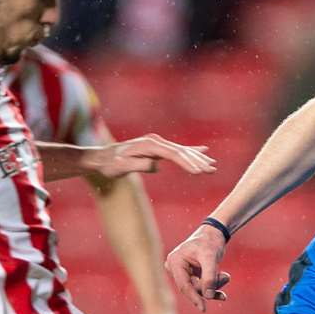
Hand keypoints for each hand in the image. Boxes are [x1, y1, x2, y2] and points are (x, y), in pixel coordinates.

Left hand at [88, 135, 215, 178]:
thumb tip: (155, 165)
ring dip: (198, 157)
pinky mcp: (157, 148)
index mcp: (149, 145)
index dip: (187, 162)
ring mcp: (156, 143)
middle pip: (181, 151)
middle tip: (212, 170)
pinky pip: (177, 150)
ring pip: (181, 150)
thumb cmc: (110, 165)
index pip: (173, 154)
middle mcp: (155, 141)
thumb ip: (138, 165)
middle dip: (198, 161)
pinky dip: (191, 151)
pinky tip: (204, 150)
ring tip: (213, 165)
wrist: (101, 158)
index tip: (199, 171)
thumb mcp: (121, 167)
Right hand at [165, 225, 232, 312]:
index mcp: (175, 262)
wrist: (214, 234)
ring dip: (215, 284)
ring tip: (226, 276)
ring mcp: (182, 272)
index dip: (194, 298)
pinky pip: (202, 286)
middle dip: (211, 286)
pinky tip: (224, 280)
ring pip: (199, 288)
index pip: (184, 285)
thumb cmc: (210, 242)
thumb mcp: (211, 258)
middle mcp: (175, 268)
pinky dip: (214, 284)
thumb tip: (209, 296)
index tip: (203, 309)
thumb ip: (210, 277)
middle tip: (226, 277)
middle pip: (193, 288)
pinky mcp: (190, 275)